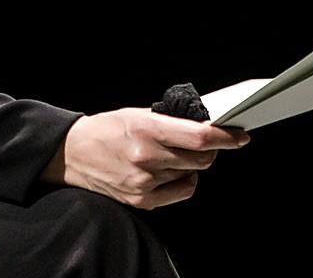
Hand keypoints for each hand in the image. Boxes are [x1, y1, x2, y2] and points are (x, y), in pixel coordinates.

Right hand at [41, 108, 249, 210]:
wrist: (73, 153)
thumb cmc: (107, 129)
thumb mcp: (137, 114)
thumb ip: (170, 122)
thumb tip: (206, 127)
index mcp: (146, 129)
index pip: (199, 136)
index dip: (225, 137)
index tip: (240, 136)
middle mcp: (147, 157)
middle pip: (201, 158)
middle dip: (210, 149)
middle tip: (203, 142)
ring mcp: (145, 182)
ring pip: (192, 174)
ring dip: (191, 163)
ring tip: (172, 154)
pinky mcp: (142, 199)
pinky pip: (181, 191)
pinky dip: (184, 180)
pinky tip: (172, 171)